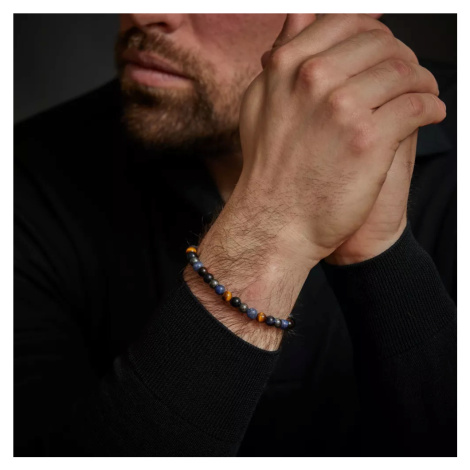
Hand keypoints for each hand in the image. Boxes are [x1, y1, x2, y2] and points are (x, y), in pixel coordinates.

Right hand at [237, 14, 444, 266]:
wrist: (276, 221)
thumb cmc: (269, 168)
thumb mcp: (261, 103)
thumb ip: (283, 54)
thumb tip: (302, 12)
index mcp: (288, 65)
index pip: (350, 23)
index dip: (377, 34)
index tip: (387, 51)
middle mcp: (314, 79)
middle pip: (384, 45)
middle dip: (403, 58)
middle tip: (410, 78)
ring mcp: (343, 108)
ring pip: (406, 73)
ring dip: (424, 83)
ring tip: (425, 95)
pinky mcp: (370, 141)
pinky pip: (419, 106)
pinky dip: (433, 107)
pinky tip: (430, 115)